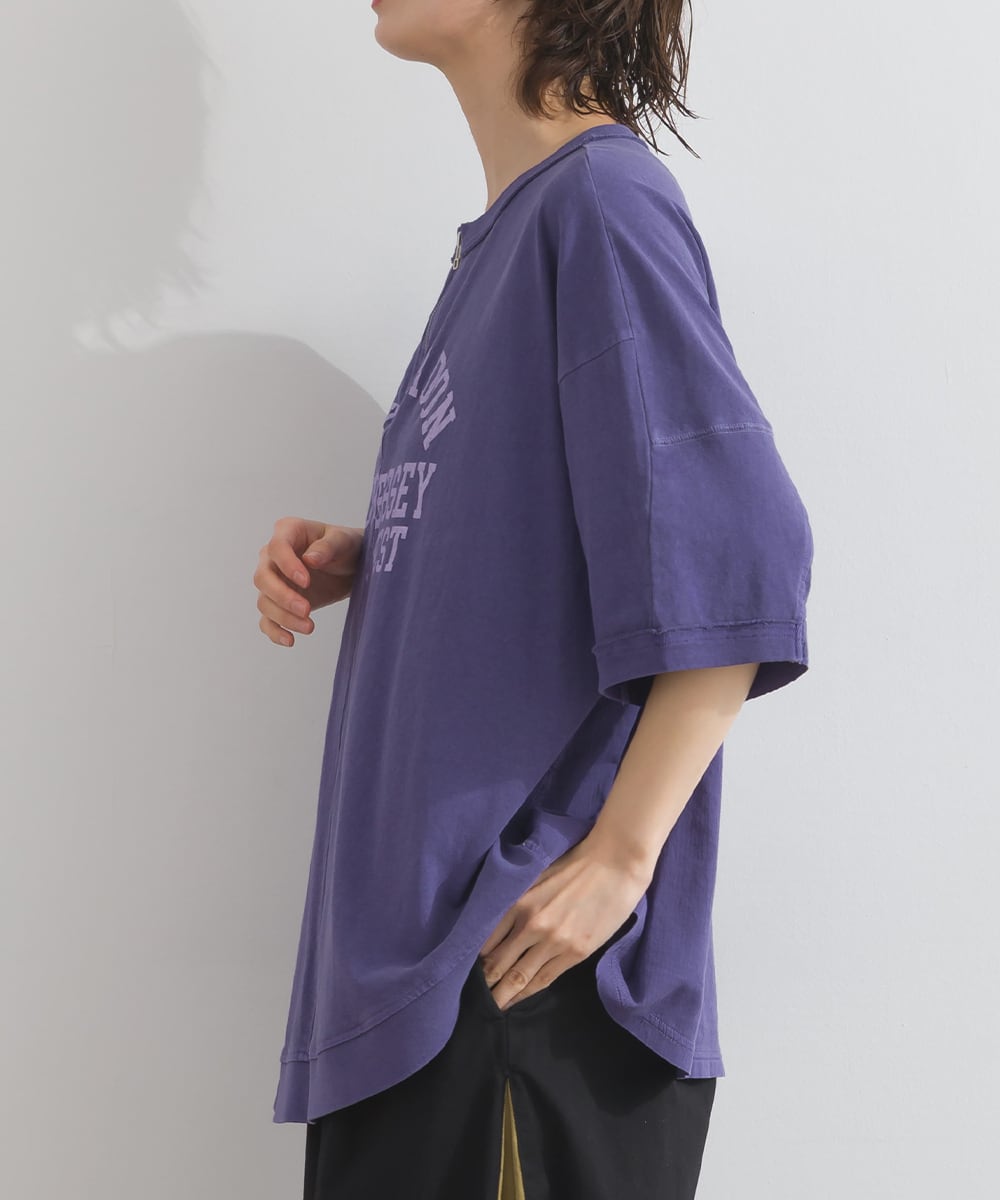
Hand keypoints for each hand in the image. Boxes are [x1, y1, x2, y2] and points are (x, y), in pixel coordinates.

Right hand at [253, 517, 363, 646]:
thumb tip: (309, 559)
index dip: (287, 566)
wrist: (352, 568)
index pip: (276, 548)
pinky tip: (290, 640)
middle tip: (307, 610)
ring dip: (283, 617)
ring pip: (264, 601)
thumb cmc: (347, 547)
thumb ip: (328, 547)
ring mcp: (274, 580)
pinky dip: (275, 631)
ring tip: (310, 627)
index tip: (307, 581)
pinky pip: (267, 620)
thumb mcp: (344, 541)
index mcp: (288, 532)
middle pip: (263, 578)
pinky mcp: (279, 602)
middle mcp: (273, 556)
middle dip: (282, 596)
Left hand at [477, 832, 650, 1010]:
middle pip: (498, 963)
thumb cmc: (576, 863)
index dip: (475, 960)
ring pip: (519, 977)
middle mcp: (531, 924)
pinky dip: (527, 992)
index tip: (466, 971)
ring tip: (491, 1007)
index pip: (486, 941)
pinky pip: (544, 979)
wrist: (615, 862)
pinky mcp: (575, 952)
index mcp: (518, 902)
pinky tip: (517, 999)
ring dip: (503, 995)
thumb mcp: (537, 876)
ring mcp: (553, 941)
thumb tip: (498, 923)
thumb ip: (518, 900)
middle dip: (484, 983)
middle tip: (472, 999)